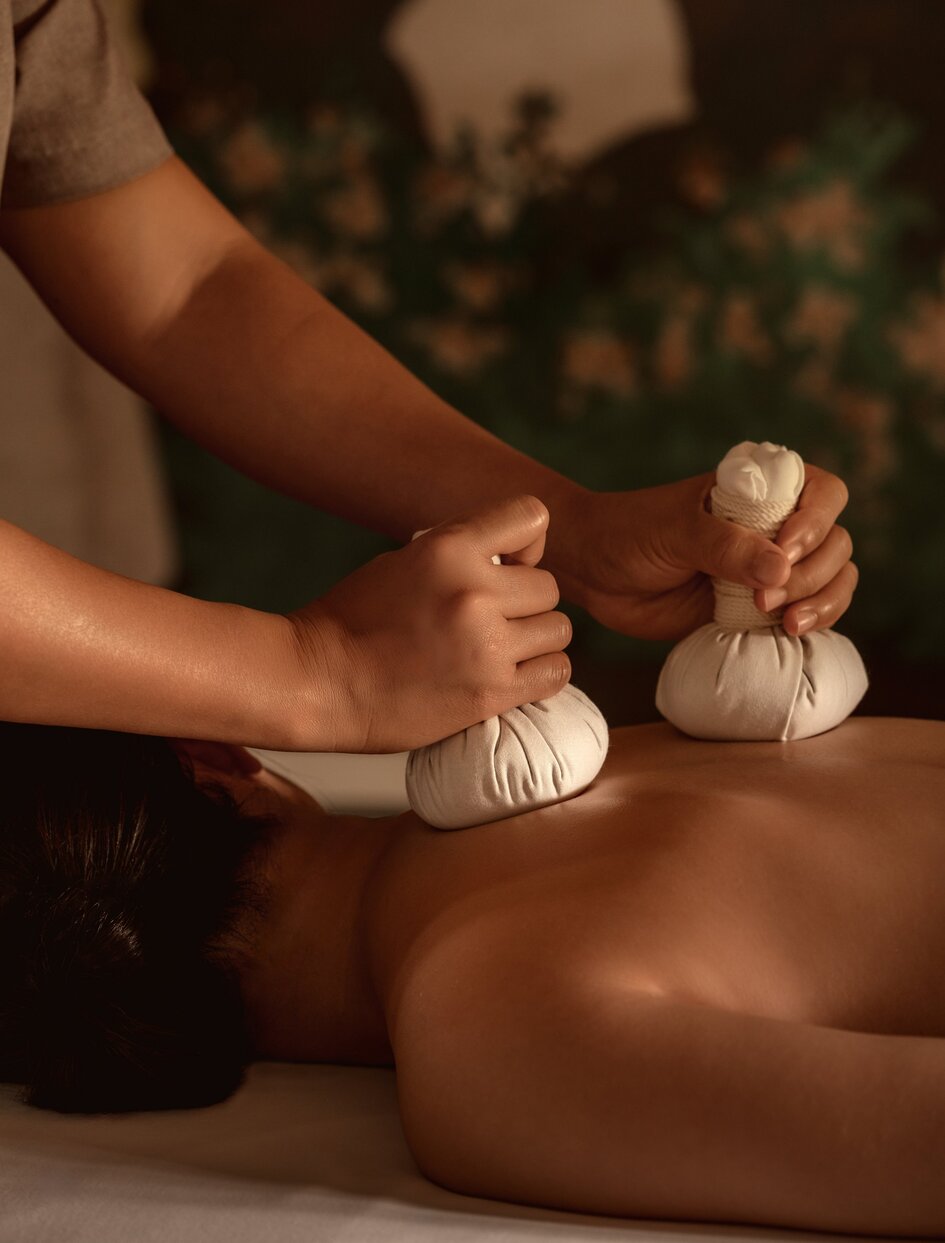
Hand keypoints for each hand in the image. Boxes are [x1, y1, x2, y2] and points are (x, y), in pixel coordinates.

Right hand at [286, 495, 571, 750]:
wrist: (316, 683)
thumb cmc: (351, 621)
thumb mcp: (403, 561)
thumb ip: (460, 553)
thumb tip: (516, 557)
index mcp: (449, 549)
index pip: (533, 518)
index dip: (528, 544)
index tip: (511, 565)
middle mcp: (474, 593)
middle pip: (549, 587)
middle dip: (526, 602)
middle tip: (493, 621)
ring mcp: (486, 645)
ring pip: (558, 630)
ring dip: (536, 640)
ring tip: (500, 650)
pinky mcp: (491, 693)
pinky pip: (556, 672)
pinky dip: (542, 673)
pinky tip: (514, 675)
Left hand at [564, 466, 856, 641]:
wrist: (594, 571)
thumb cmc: (630, 533)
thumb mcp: (676, 531)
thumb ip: (724, 546)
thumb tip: (781, 569)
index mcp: (761, 491)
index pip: (824, 492)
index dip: (817, 521)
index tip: (785, 551)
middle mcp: (774, 528)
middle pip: (835, 543)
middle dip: (814, 573)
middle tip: (765, 597)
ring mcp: (769, 570)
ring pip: (832, 580)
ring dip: (824, 602)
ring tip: (787, 623)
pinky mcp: (757, 608)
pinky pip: (806, 615)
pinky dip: (812, 625)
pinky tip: (789, 634)